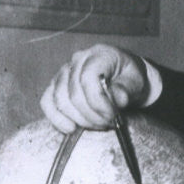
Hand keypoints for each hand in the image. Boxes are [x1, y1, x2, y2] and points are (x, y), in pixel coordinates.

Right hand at [39, 44, 159, 132]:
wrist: (125, 80)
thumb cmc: (130, 79)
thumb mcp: (136, 82)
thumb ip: (127, 89)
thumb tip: (117, 99)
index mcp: (99, 55)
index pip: (88, 79)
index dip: (98, 102)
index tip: (112, 116)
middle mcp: (78, 60)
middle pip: (74, 93)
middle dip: (92, 115)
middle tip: (108, 123)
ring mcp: (64, 72)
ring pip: (60, 99)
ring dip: (79, 119)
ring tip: (98, 124)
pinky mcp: (56, 86)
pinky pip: (47, 102)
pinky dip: (57, 118)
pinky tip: (71, 128)